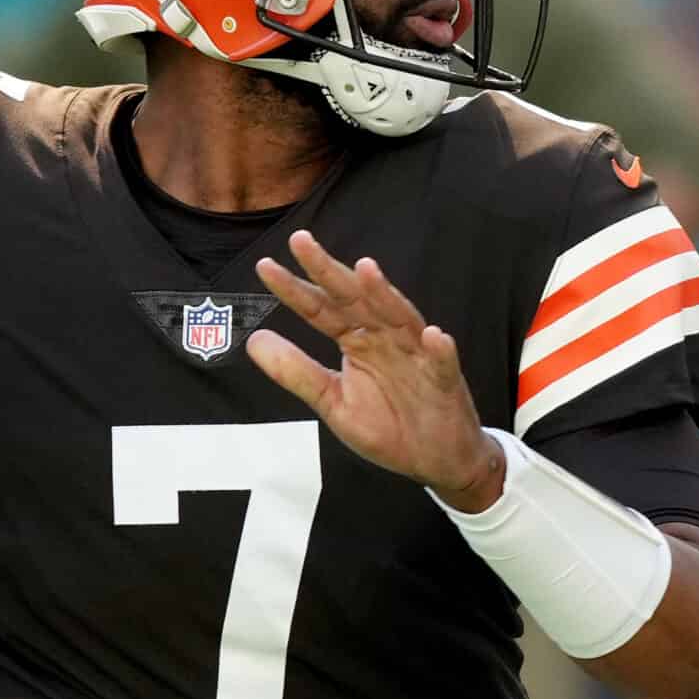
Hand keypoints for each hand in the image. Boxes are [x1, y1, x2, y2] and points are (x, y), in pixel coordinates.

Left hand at [250, 230, 505, 510]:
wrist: (434, 457)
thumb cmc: (388, 424)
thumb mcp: (333, 402)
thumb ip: (297, 372)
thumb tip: (254, 340)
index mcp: (356, 340)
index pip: (321, 309)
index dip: (294, 289)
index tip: (265, 266)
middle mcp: (385, 337)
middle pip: (355, 299)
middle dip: (329, 271)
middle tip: (301, 242)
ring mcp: (416, 355)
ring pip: (400, 318)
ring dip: (385, 295)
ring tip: (366, 270)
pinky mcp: (445, 381)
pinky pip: (443, 363)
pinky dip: (440, 350)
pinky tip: (434, 336)